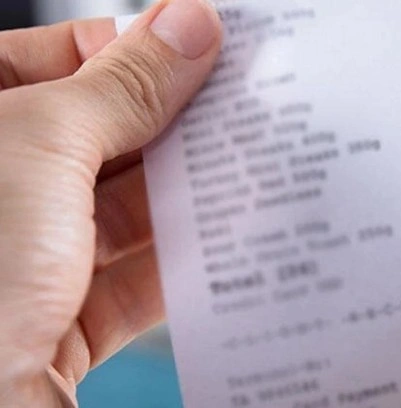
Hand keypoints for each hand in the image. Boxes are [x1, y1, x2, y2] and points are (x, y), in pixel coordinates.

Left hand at [0, 0, 220, 405]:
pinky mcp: (60, 320)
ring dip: (185, 194)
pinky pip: (131, 279)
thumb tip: (187, 28)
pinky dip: (180, 262)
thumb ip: (122, 86)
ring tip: (244, 168)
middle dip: (171, 124)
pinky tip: (221, 242)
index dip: (132, 47)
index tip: (202, 44)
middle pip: (100, 135)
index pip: (57, 59)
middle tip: (238, 103)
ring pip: (123, 209)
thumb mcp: (40, 144)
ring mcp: (24, 258)